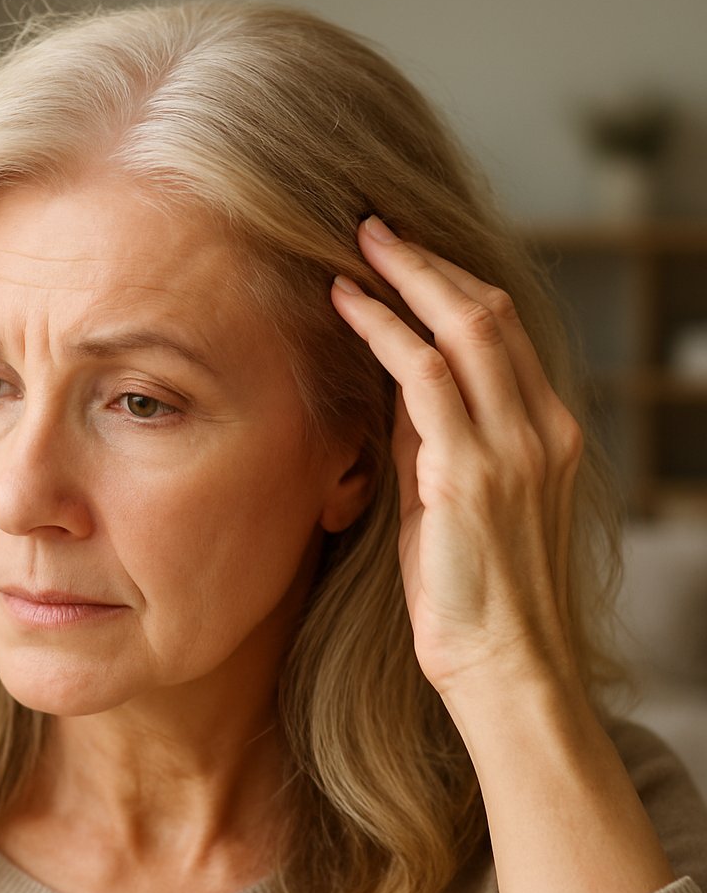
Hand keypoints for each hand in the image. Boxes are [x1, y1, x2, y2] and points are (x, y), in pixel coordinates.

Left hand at [330, 216, 582, 702]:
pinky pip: (425, 377)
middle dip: (428, 260)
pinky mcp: (469, 473)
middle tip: (374, 226)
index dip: (449, 284)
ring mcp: (512, 447)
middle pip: (488, 311)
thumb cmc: (472, 593)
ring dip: (407, 276)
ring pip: (464, 326)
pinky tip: (349, 303)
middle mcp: (539, 427)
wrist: (504, 667)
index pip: (501, 332)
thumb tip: (394, 381)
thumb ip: (433, 437)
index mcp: (544, 431)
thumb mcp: (456, 500)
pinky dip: (384, 329)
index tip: (403, 257)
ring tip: (358, 242)